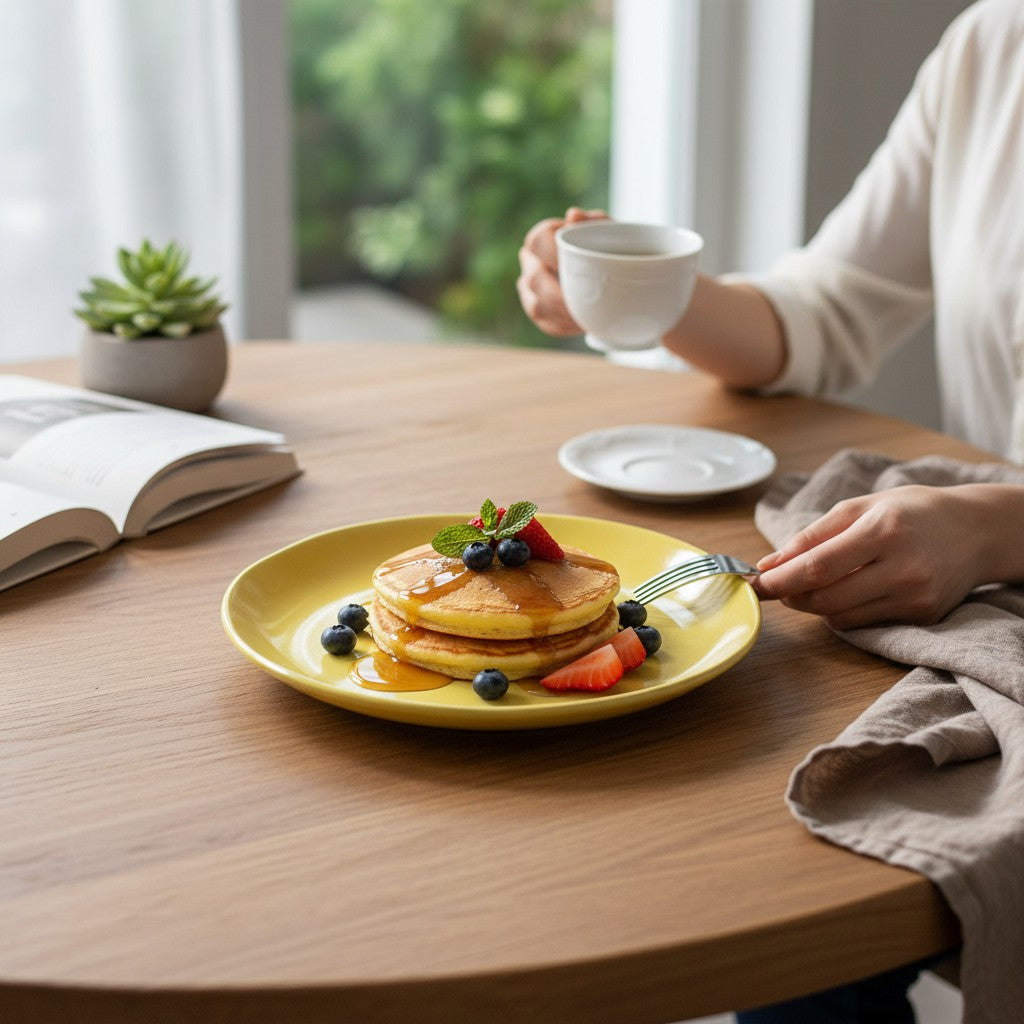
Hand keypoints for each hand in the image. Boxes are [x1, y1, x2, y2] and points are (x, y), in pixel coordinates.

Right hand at [516, 206, 607, 335]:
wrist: (614, 272)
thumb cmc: (608, 246)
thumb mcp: (608, 229)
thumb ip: (593, 220)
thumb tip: (573, 215)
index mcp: (542, 237)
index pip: (537, 241)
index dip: (556, 255)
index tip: (580, 268)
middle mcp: (530, 262)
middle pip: (535, 279)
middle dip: (561, 295)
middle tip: (588, 303)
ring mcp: (529, 289)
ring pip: (537, 306)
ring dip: (564, 315)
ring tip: (587, 318)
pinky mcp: (538, 311)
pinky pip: (546, 324)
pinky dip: (566, 326)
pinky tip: (583, 324)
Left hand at [754, 485, 988, 628]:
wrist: (977, 531)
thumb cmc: (911, 512)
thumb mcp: (860, 508)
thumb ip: (812, 536)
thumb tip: (769, 563)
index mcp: (882, 530)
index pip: (817, 567)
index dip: (779, 580)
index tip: (753, 584)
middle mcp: (902, 567)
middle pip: (825, 598)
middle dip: (791, 595)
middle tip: (776, 585)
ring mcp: (914, 596)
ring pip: (840, 616)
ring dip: (814, 604)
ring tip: (813, 584)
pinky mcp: (922, 616)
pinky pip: (863, 622)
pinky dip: (842, 611)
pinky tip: (848, 591)